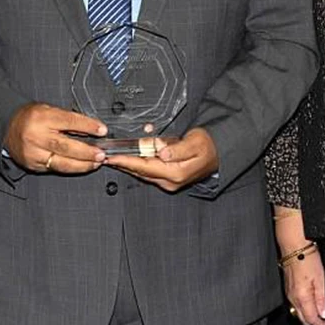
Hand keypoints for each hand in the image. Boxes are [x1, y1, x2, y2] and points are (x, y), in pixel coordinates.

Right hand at [4, 102, 106, 173]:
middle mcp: (36, 136)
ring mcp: (33, 153)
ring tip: (95, 163)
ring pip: (61, 163)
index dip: (87, 126)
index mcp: (41, 117)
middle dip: (86, 152)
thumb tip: (91, 128)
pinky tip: (81, 166)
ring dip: (82, 165)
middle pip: (65, 146)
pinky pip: (55, 168)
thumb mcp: (48, 109)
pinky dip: (70, 168)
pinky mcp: (33, 165)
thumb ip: (67, 119)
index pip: (69, 121)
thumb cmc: (30, 117)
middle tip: (101, 154)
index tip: (102, 130)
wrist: (7, 127)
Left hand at [103, 127, 217, 191]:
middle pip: (139, 171)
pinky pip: (148, 172)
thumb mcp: (196, 142)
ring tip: (112, 158)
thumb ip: (178, 148)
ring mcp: (169, 182)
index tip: (111, 157)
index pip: (144, 166)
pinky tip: (129, 159)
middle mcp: (170, 181)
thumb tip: (161, 152)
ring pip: (142, 173)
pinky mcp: (169, 179)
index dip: (126, 161)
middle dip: (122, 164)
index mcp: (175, 173)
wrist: (219, 154)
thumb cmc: (208, 146)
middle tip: (104, 157)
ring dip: (128, 165)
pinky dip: (137, 165)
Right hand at [274, 210, 324, 324]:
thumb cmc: (307, 258)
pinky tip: (312, 302)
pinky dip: (305, 307)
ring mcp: (290, 293)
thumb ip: (322, 299)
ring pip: (299, 312)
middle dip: (316, 324)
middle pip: (304, 319)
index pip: (311, 320)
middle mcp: (293, 298)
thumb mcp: (321, 279)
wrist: (294, 244)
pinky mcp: (289, 286)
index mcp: (302, 298)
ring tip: (322, 314)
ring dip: (310, 316)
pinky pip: (296, 303)